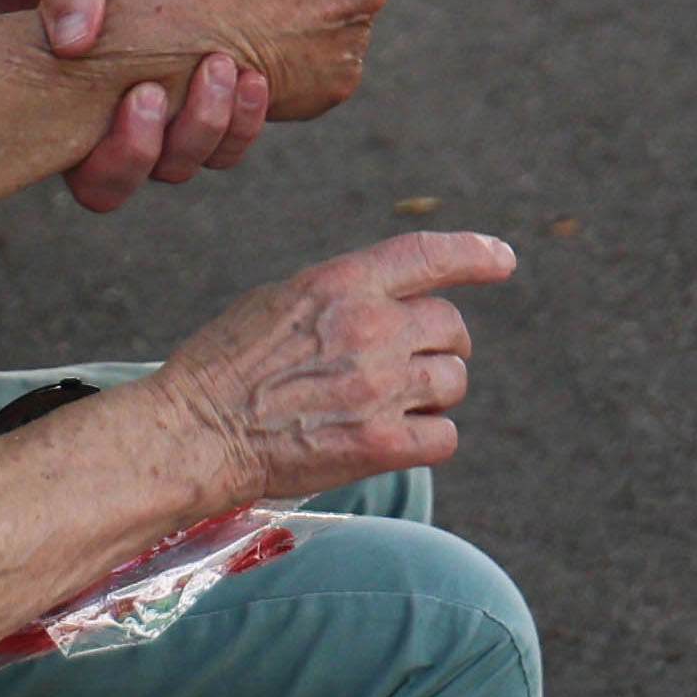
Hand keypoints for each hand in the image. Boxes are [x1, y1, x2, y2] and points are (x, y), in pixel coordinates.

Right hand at [129, 231, 513, 503]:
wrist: (194, 432)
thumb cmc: (224, 366)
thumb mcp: (280, 299)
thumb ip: (341, 295)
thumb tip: (387, 303)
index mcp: (342, 282)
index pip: (428, 254)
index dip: (474, 253)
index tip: (503, 260)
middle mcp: (371, 327)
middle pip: (451, 326)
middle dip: (441, 344)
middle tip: (411, 365)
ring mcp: (380, 386)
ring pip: (453, 382)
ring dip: (434, 394)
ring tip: (393, 405)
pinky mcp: (381, 443)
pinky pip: (444, 437)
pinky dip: (429, 439)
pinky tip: (397, 440)